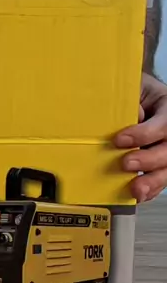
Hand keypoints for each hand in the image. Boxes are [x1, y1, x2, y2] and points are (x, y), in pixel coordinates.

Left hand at [115, 73, 166, 202]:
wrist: (143, 98)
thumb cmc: (137, 93)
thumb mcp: (135, 87)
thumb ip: (132, 99)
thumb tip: (133, 116)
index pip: (164, 124)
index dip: (144, 134)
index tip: (120, 139)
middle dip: (149, 160)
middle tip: (126, 163)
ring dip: (153, 181)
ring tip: (136, 189)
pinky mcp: (163, 165)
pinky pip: (163, 180)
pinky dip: (152, 190)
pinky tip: (139, 195)